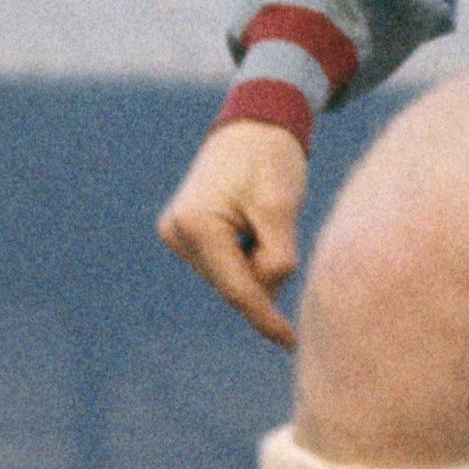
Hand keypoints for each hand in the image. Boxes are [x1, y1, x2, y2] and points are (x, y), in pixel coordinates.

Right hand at [157, 118, 311, 348]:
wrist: (252, 125)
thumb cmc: (270, 158)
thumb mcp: (282, 205)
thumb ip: (277, 255)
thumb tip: (267, 293)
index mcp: (197, 225)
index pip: (237, 288)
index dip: (266, 318)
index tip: (291, 343)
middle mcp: (178, 233)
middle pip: (234, 284)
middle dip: (265, 272)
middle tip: (281, 228)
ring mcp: (177, 235)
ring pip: (231, 276)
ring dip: (257, 262)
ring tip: (264, 217)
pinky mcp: (186, 234)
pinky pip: (226, 263)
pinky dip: (248, 255)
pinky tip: (253, 223)